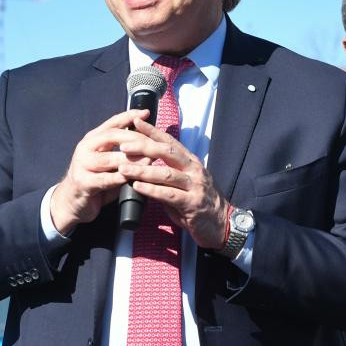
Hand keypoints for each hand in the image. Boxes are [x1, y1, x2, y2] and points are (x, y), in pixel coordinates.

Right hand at [50, 110, 152, 234]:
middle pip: (112, 136)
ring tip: (149, 161)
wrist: (72, 201)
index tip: (146, 113)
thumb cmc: (95, 179)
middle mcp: (85, 148)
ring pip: (109, 158)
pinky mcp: (82, 182)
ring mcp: (82, 164)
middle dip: (135, 138)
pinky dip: (119, 178)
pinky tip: (131, 178)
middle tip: (153, 143)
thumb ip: (123, 151)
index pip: (112, 123)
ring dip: (130, 160)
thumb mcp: (108, 161)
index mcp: (93, 139)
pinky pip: (104, 179)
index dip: (129, 116)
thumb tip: (149, 141)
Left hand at [117, 118, 228, 249]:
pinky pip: (169, 194)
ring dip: (143, 171)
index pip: (170, 142)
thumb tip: (142, 165)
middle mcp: (194, 170)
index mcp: (190, 161)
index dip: (153, 131)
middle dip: (144, 147)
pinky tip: (137, 187)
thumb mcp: (183, 183)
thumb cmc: (197, 202)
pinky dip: (151, 190)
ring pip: (166, 173)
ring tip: (124, 169)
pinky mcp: (192, 203)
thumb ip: (166, 174)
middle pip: (167, 152)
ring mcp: (194, 186)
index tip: (135, 122)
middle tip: (124, 146)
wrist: (221, 224)